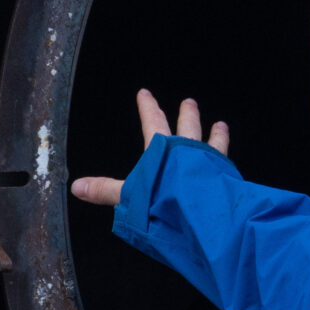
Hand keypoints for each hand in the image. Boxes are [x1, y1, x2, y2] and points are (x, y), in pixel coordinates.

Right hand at [70, 88, 229, 208]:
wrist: (201, 215)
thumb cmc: (164, 201)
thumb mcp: (129, 196)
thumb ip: (106, 190)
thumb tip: (77, 186)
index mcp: (163, 150)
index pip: (153, 122)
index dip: (148, 107)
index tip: (145, 94)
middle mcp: (189, 150)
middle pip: (188, 127)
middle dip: (187, 114)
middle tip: (189, 102)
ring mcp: (210, 163)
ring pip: (213, 142)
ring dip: (216, 134)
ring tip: (221, 125)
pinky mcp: (226, 178)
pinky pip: (228, 165)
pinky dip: (228, 161)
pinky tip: (232, 164)